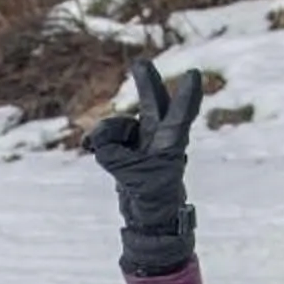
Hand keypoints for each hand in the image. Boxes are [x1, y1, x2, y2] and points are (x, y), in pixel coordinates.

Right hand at [85, 60, 201, 273]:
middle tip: (141, 62)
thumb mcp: (131, 177)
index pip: (179, 116)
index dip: (186, 95)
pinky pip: (108, 137)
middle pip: (154, 103)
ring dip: (105, 133)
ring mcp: (143, 143)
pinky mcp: (128, 150)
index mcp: (170, 145)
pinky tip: (88, 147)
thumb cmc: (152, 202)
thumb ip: (112, 154)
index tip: (194, 74)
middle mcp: (158, 139)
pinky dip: (98, 141)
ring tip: (92, 149)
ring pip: (120, 124)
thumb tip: (97, 141)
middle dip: (147, 83)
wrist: (148, 220)